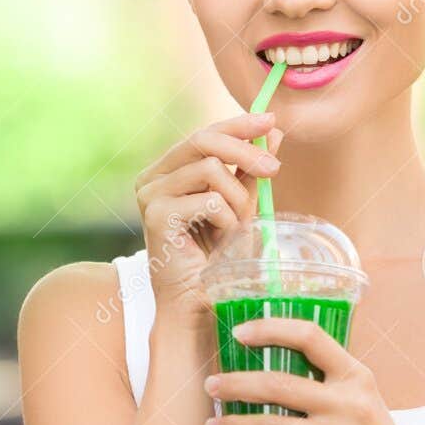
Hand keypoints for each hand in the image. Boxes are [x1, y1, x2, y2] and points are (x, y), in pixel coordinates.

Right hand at [133, 113, 282, 318]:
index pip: (204, 133)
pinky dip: (227, 219)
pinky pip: (209, 200)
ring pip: (210, 170)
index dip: (238, 124)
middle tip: (274, 170)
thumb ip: (249, 169)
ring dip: (238, 199)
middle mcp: (152, 178)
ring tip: (237, 227)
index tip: (270, 121)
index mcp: (167, 170)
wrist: (194, 304)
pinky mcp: (156, 216)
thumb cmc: (214, 257)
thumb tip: (272, 131)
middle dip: (246, 152)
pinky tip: (223, 240)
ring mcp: (150, 195)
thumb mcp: (238, 203)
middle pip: (204, 141)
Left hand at [201, 316, 424, 424]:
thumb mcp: (364, 404)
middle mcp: (348, 403)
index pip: (310, 337)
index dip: (270, 329)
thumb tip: (271, 373)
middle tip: (211, 386)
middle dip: (235, 384)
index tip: (240, 333)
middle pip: (277, 384)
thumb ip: (329, 385)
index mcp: (356, 377)